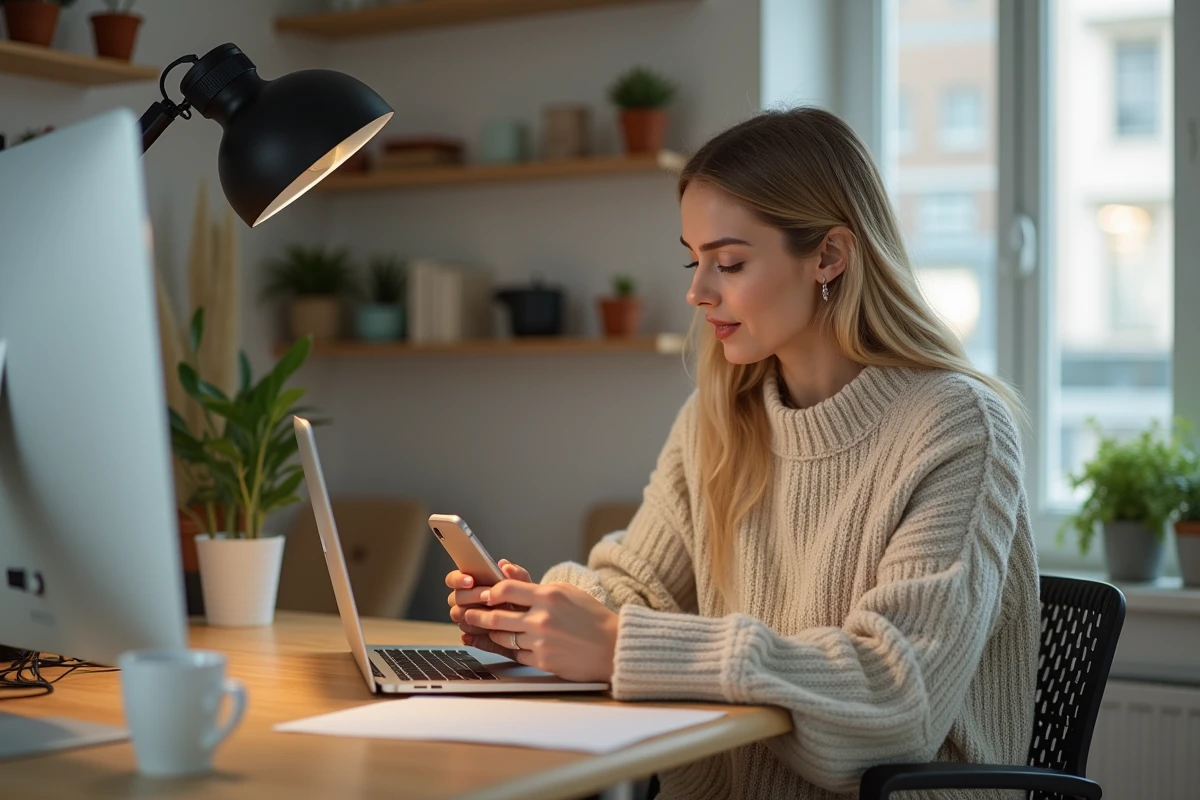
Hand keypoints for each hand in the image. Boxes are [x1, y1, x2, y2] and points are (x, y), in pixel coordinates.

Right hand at [445, 559, 531, 656]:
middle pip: (456, 597)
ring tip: (487, 613)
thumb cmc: (525, 601)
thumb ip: (517, 575)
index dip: (458, 579)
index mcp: (474, 583)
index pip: (454, 578)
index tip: (470, 580)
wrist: (534, 624)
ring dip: (469, 615)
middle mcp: (468, 600)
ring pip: (458, 616)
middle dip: (470, 596)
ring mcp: (469, 618)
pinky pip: (469, 638)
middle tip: (486, 596)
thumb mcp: (525, 586)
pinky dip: (474, 637)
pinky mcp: (475, 636)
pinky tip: (482, 634)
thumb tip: (505, 565)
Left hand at [464, 581, 617, 683]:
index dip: (488, 592)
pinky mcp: (543, 661)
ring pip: (502, 637)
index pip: (505, 589)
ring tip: (480, 629)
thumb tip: (505, 569)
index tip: (483, 594)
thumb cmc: (591, 617)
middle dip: (476, 615)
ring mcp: (542, 642)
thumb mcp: (566, 592)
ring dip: (488, 633)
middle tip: (466, 613)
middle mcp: (542, 618)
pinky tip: (499, 644)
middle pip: (495, 616)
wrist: (613, 646)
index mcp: (549, 596)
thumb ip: (534, 584)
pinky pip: (515, 655)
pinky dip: (505, 649)